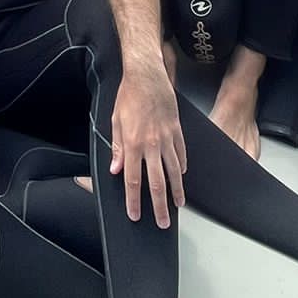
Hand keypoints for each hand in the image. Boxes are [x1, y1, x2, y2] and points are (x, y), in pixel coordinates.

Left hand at [109, 62, 186, 226]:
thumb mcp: (116, 121)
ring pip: (174, 171)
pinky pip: (181, 153)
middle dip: (159, 206)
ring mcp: (167, 138)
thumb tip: (115, 169)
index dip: (134, 200)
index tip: (136, 214)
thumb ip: (117, 147)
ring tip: (179, 204)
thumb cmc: (129, 96)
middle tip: (163, 222)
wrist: (147, 76)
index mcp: (133, 144)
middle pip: (157, 182)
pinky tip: (182, 175)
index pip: (132, 179)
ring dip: (177, 191)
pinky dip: (182, 166)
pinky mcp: (177, 131)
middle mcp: (151, 144)